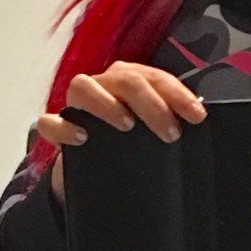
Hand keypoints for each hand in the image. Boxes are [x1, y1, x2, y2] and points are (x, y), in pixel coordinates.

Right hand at [40, 61, 206, 206]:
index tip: (197, 116)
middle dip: (152, 103)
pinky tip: (83, 138)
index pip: (155, 78)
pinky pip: (51, 121)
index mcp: (129, 82)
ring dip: (106, 103)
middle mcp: (104, 86)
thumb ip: (170, 121)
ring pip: (83, 86)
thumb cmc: (128, 146)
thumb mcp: (152, 133)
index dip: (178, 94)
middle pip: (125, 79)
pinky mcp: (57, 130)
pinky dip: (64, 127)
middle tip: (170, 132)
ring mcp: (77, 105)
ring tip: (127, 125)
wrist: (95, 173)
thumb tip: (199, 120)